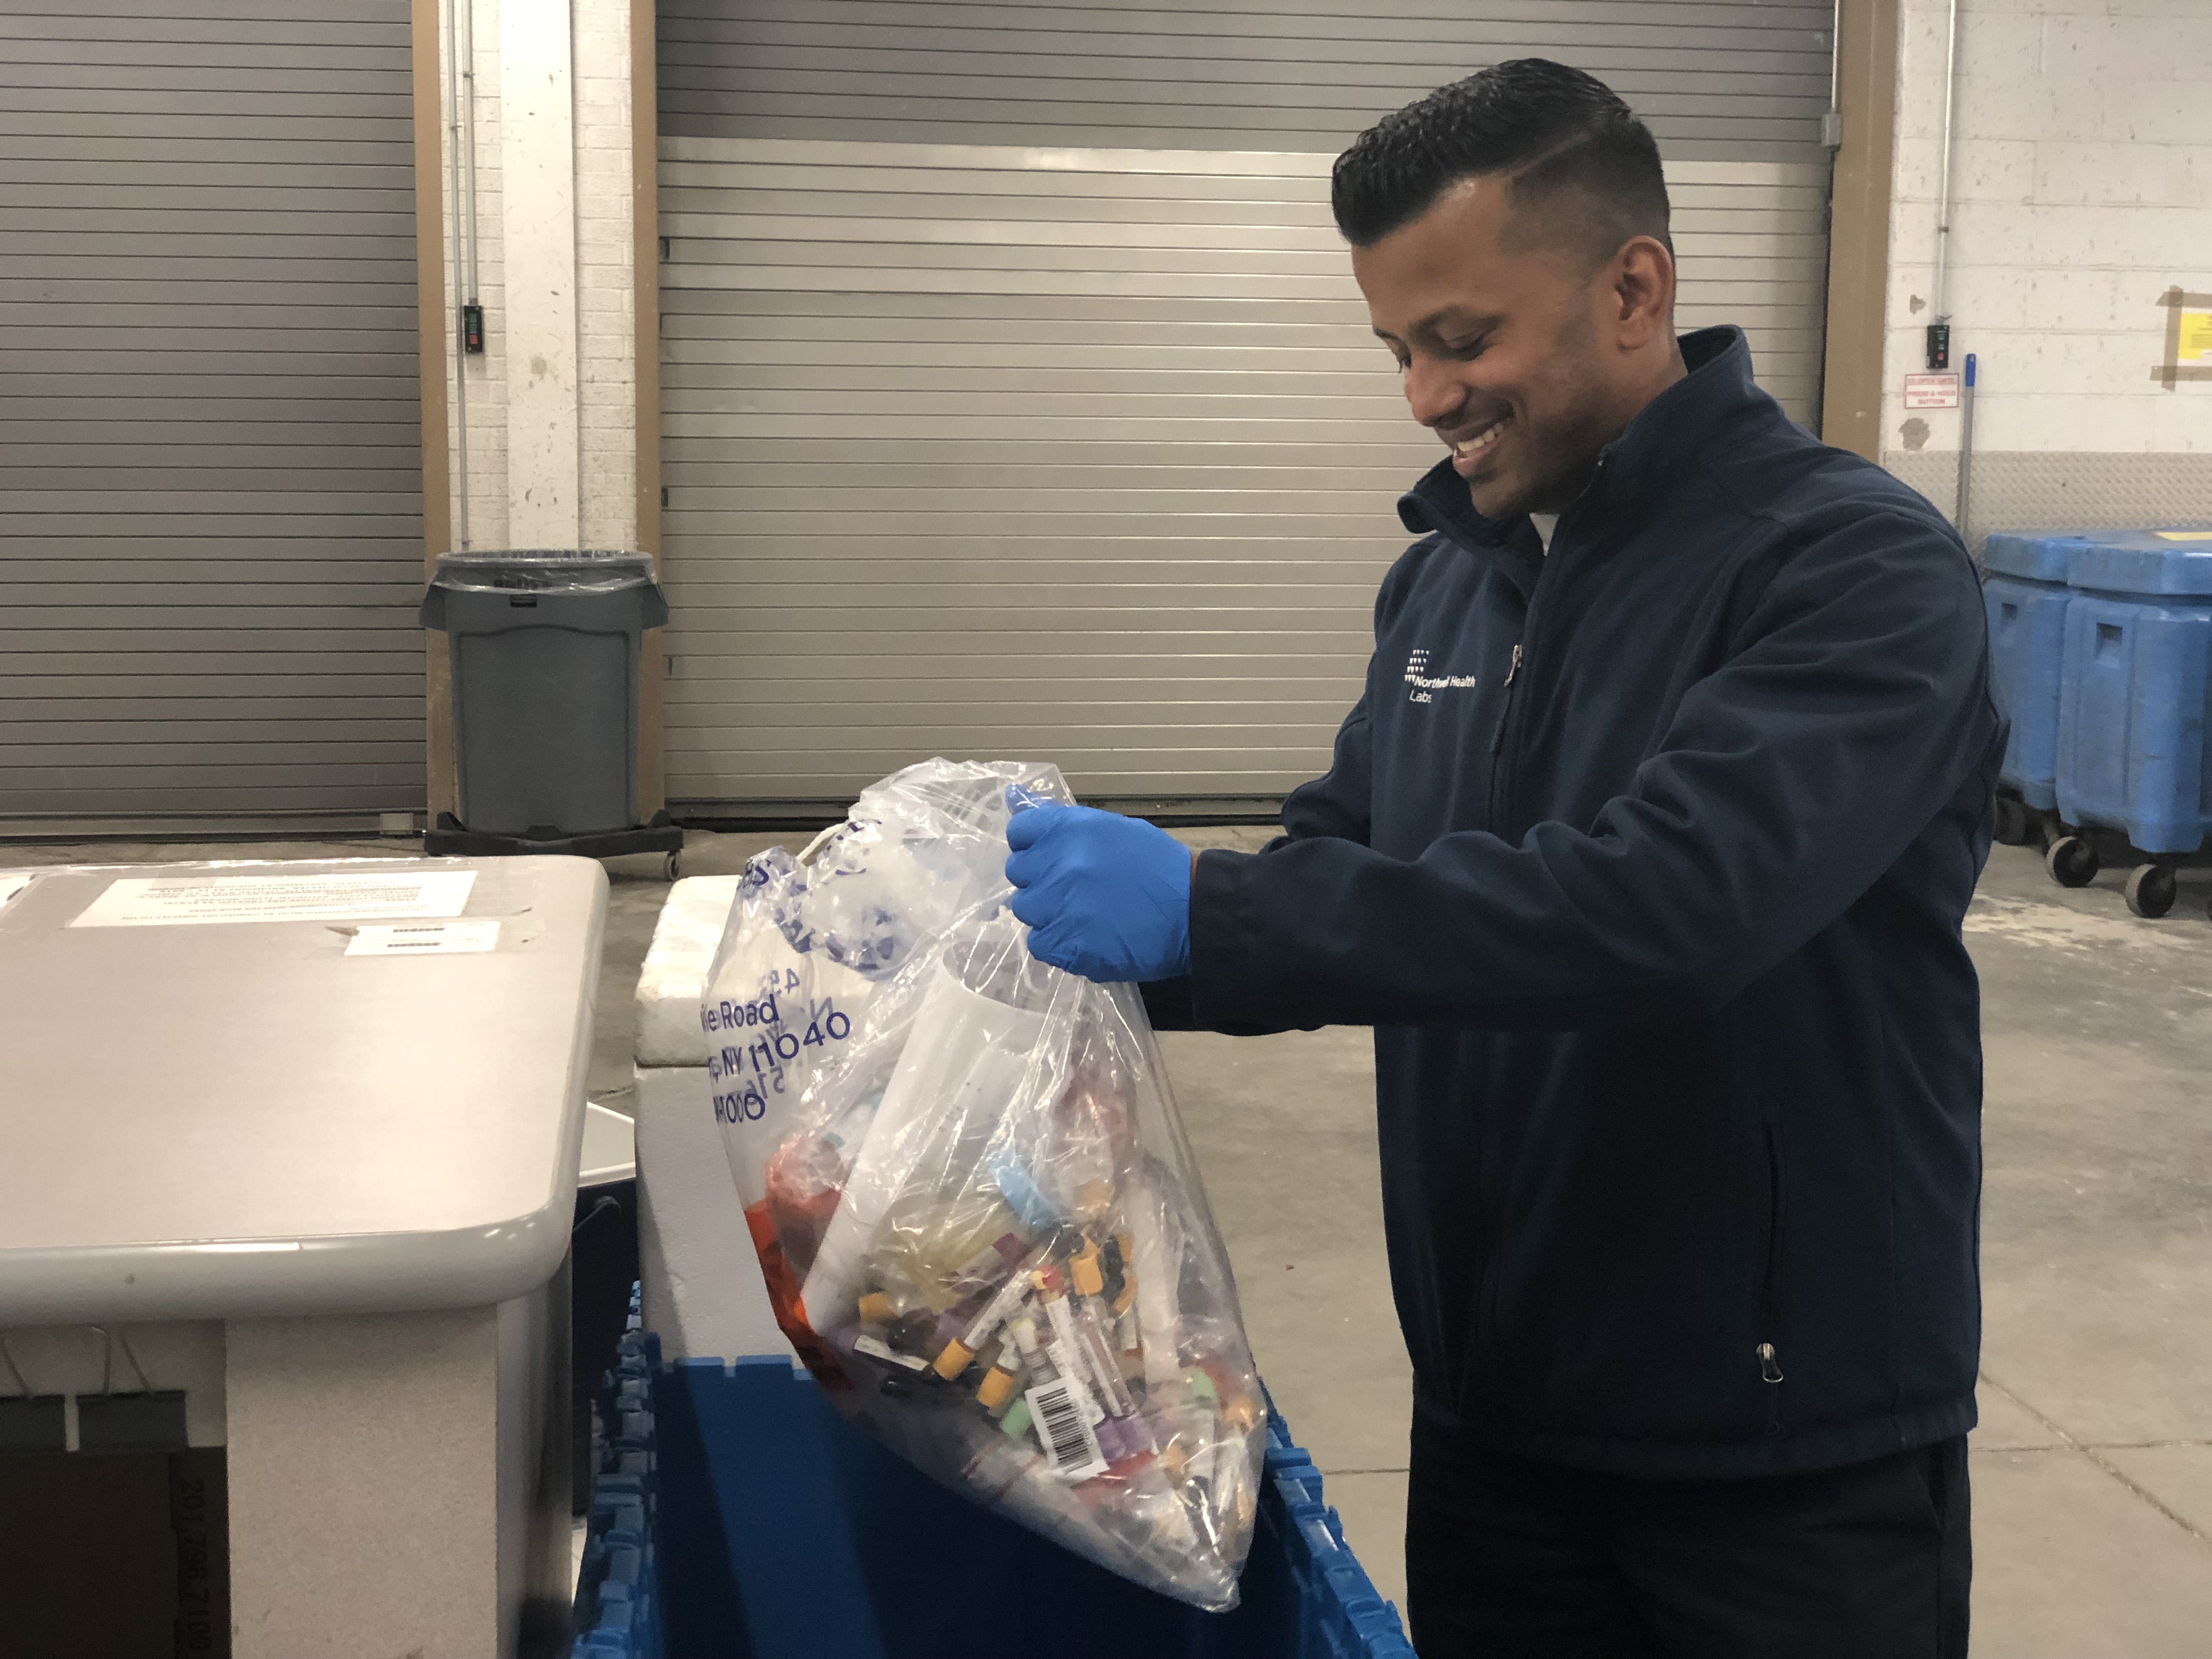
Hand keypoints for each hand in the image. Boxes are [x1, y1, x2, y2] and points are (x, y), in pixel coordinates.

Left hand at [1003, 804, 1192, 982]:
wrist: (1195, 912)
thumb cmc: (1160, 866)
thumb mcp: (1115, 830)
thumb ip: (1069, 828)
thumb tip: (1019, 807)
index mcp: (1071, 829)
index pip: (1020, 832)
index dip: (1032, 845)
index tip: (1047, 856)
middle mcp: (1058, 865)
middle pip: (1019, 873)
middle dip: (1041, 879)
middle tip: (1071, 888)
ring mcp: (1059, 908)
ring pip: (1027, 909)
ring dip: (1048, 912)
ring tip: (1083, 915)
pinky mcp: (1066, 946)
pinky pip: (1040, 943)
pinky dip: (1057, 942)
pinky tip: (1084, 937)